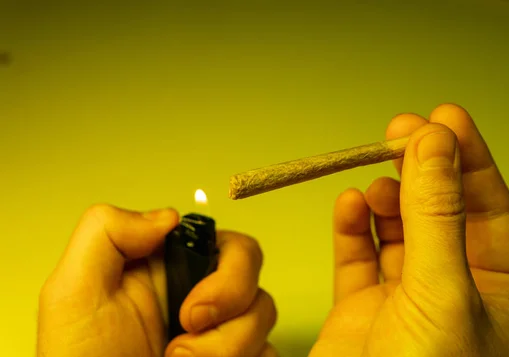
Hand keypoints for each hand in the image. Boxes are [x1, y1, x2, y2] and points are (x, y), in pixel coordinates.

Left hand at [37, 205, 277, 356]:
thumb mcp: (74, 292)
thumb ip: (107, 232)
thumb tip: (169, 216)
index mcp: (171, 270)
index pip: (230, 246)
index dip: (229, 272)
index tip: (193, 312)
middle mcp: (201, 295)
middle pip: (255, 279)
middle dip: (230, 310)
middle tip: (183, 347)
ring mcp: (221, 333)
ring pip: (265, 320)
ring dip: (228, 351)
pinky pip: (269, 353)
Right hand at [309, 104, 508, 355]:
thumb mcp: (443, 291)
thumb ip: (436, 214)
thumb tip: (432, 144)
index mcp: (498, 294)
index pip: (489, 209)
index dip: (469, 160)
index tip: (446, 120)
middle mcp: (453, 293)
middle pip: (441, 212)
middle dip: (422, 170)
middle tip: (401, 132)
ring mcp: (405, 299)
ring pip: (398, 230)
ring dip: (385, 197)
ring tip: (373, 178)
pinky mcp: (361, 310)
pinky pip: (358, 255)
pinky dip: (352, 227)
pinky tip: (349, 205)